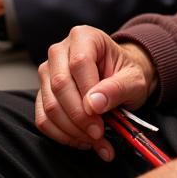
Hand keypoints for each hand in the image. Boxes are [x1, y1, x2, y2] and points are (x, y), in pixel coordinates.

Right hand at [35, 26, 156, 160]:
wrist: (121, 78)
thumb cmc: (127, 74)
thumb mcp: (133, 79)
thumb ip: (116, 88)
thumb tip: (93, 104)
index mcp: (84, 37)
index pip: (79, 63)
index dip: (88, 94)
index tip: (101, 117)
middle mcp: (60, 51)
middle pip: (60, 85)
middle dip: (80, 117)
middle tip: (98, 134)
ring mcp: (48, 72)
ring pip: (50, 105)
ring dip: (72, 130)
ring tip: (95, 140)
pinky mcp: (42, 93)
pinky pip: (43, 119)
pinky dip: (62, 135)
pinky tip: (81, 140)